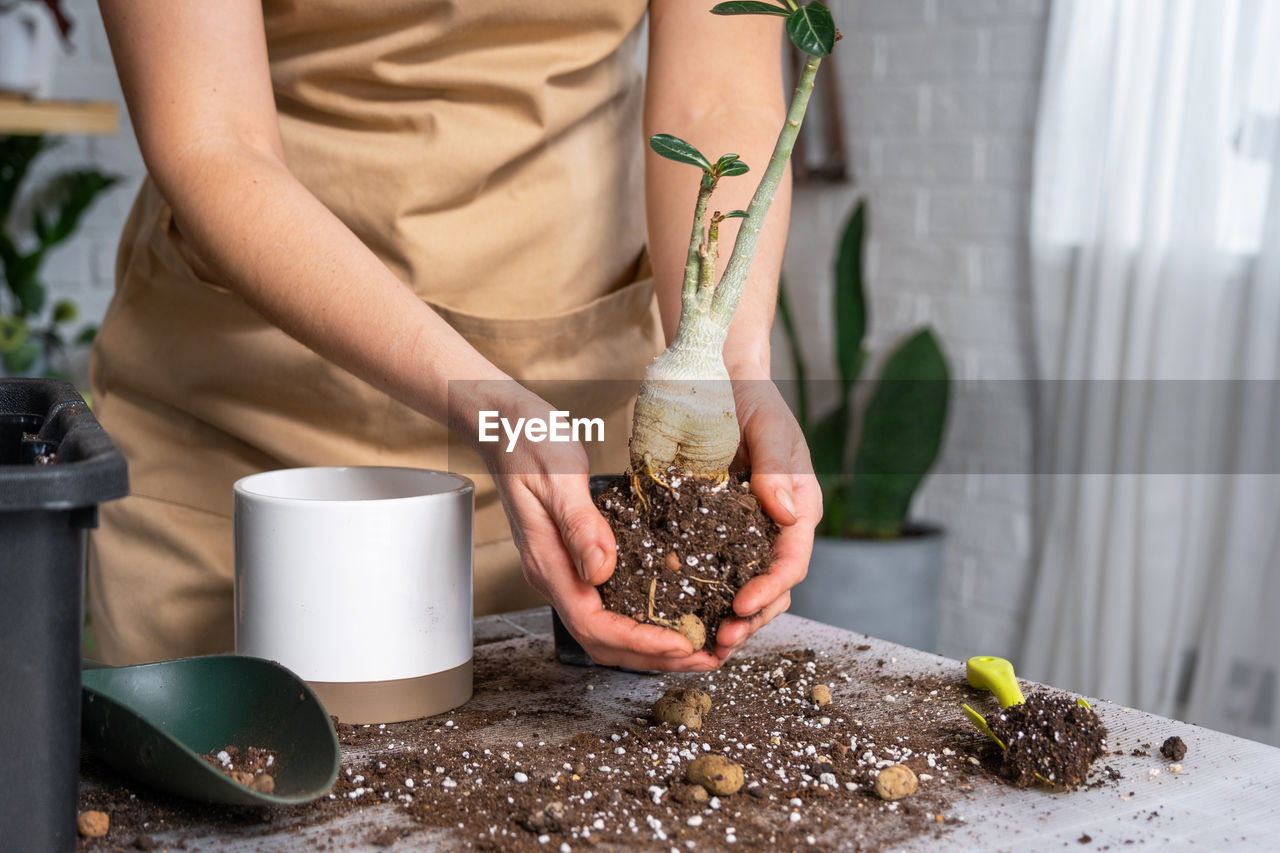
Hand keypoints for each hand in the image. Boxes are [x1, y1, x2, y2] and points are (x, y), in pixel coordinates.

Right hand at [481, 399, 720, 671]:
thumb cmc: (528, 441)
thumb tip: (601, 571)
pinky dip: (643, 619)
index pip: (593, 624)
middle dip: (654, 657)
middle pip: (602, 641)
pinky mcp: (574, 558)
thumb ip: (580, 524)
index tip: (681, 643)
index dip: (638, 641)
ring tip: (698, 646)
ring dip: (651, 646)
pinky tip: (674, 611)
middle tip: (705, 657)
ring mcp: (563, 570)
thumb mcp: (558, 475)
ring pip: (606, 629)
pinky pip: (610, 605)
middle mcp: (553, 575)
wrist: (504, 423)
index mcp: (547, 562)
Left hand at [713, 378, 821, 659]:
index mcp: (799, 508)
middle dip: (749, 620)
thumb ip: (778, 467)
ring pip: (744, 588)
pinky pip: (712, 569)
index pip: (791, 562)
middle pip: (772, 589)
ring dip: (727, 619)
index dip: (769, 590)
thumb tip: (786, 511)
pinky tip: (677, 612)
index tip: (740, 607)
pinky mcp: (714, 529)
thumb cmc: (753, 400)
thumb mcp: (770, 427)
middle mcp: (775, 527)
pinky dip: (700, 595)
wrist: (721, 379)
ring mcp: (744, 532)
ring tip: (702, 643)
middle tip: (718, 641)